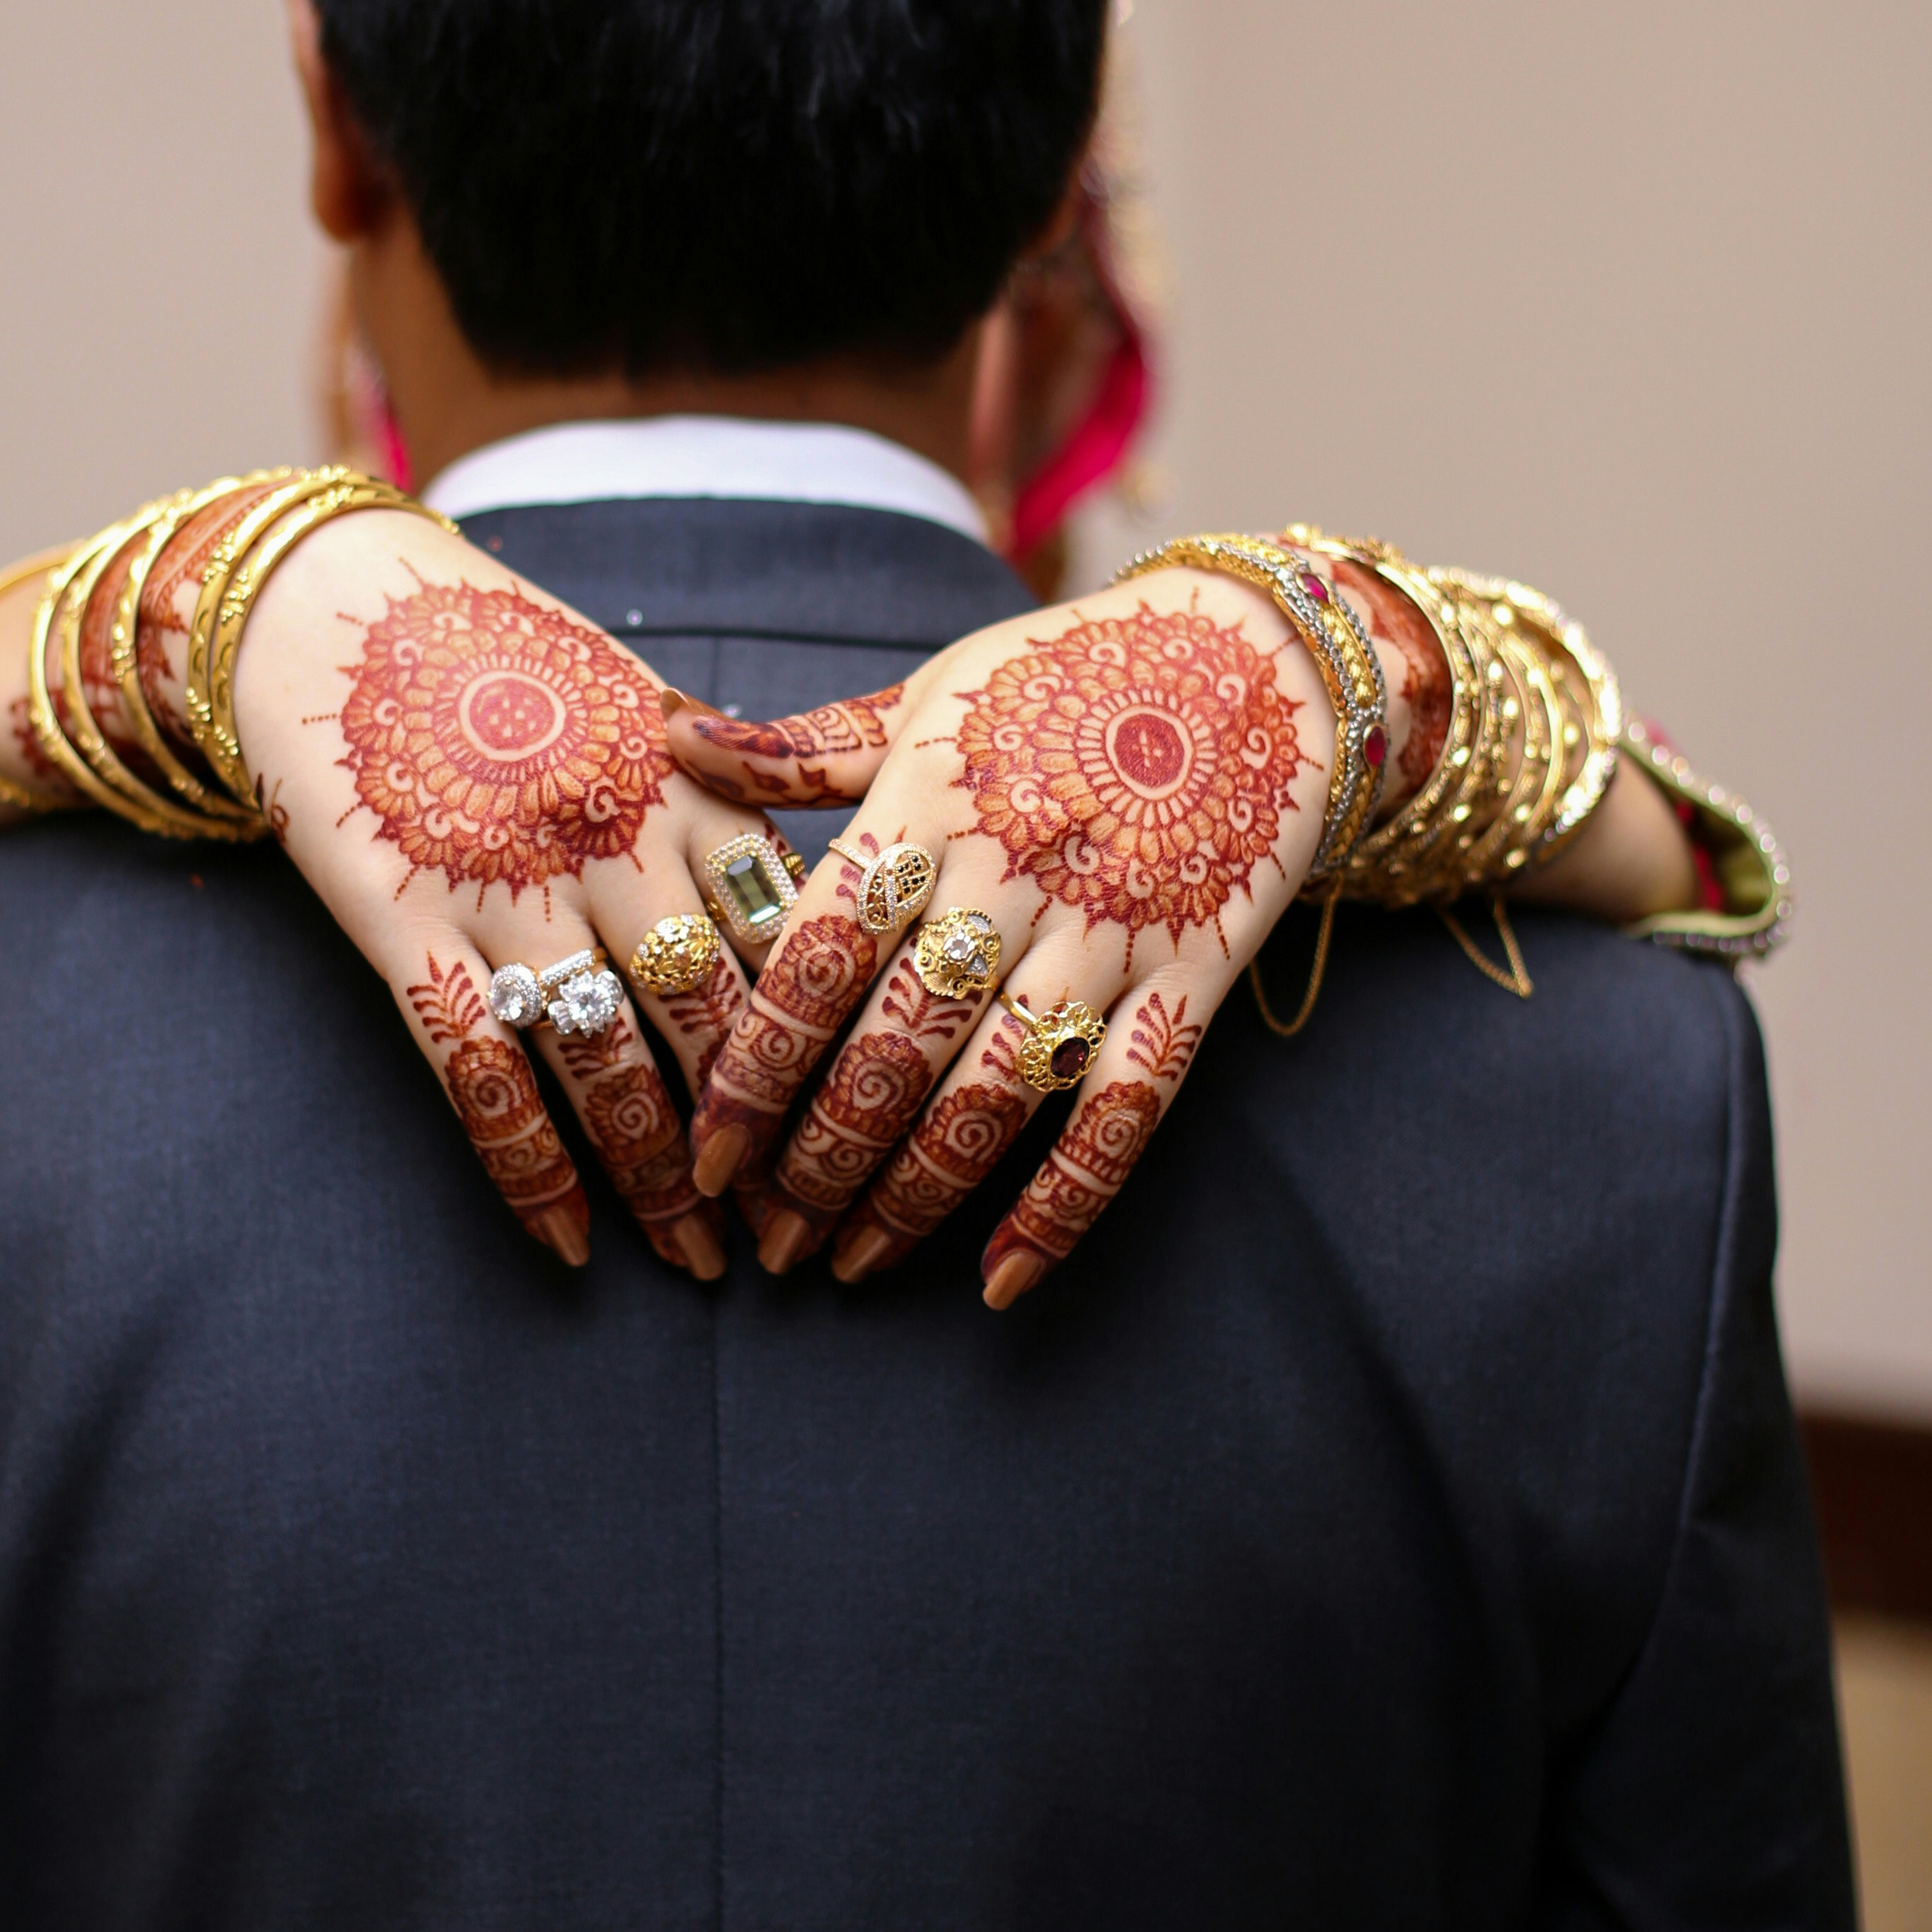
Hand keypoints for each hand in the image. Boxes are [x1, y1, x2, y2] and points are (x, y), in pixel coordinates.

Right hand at [0, 495, 814, 1280]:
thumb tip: (831, 881)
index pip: (786, 934)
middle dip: (769, 1136)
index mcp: (681, 782)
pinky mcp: (406, 921)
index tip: (869, 1124)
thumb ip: (724, 788)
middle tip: (810, 1232)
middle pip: (714, 1015)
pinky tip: (568, 1243)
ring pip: (609, 1060)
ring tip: (703, 1262)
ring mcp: (505, 884)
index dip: (835, 1040)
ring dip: (660, 1175)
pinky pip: (479, 1069)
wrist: (328, 605)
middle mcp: (608, 838)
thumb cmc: (497, 654)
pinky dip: (528, 1165)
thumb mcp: (634, 698)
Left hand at [664, 564, 1341, 1306]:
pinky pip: (1128, 1108)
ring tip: (847, 1263)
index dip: (756, 1066)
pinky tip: (999, 1276)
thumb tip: (672, 738)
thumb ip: (805, 745)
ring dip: (914, 1192)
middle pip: (896, 1044)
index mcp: (930, 804)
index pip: (818, 956)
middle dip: (818, 1158)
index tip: (705, 1154)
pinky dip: (1066, 1201)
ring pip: (997, 1092)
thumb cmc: (1063, 675)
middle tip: (764, 1235)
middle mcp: (1014, 875)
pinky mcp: (1194, 973)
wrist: (1260, 655)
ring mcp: (1111, 931)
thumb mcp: (930, 694)